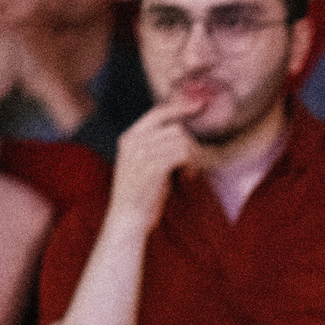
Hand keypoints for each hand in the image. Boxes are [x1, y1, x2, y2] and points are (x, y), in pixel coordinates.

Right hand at [106, 98, 203, 230]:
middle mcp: (133, 142)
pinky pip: (183, 154)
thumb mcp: (142, 163)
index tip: (197, 106)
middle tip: (194, 163)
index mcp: (128, 138)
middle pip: (176, 128)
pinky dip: (192, 165)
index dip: (179, 107)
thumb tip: (183, 132)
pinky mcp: (152, 167)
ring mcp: (141, 153)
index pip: (157, 112)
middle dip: (191, 144)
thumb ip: (156, 145)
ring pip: (182, 141)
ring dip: (194, 156)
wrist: (127, 219)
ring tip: (189, 172)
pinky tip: (188, 176)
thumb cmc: (140, 195)